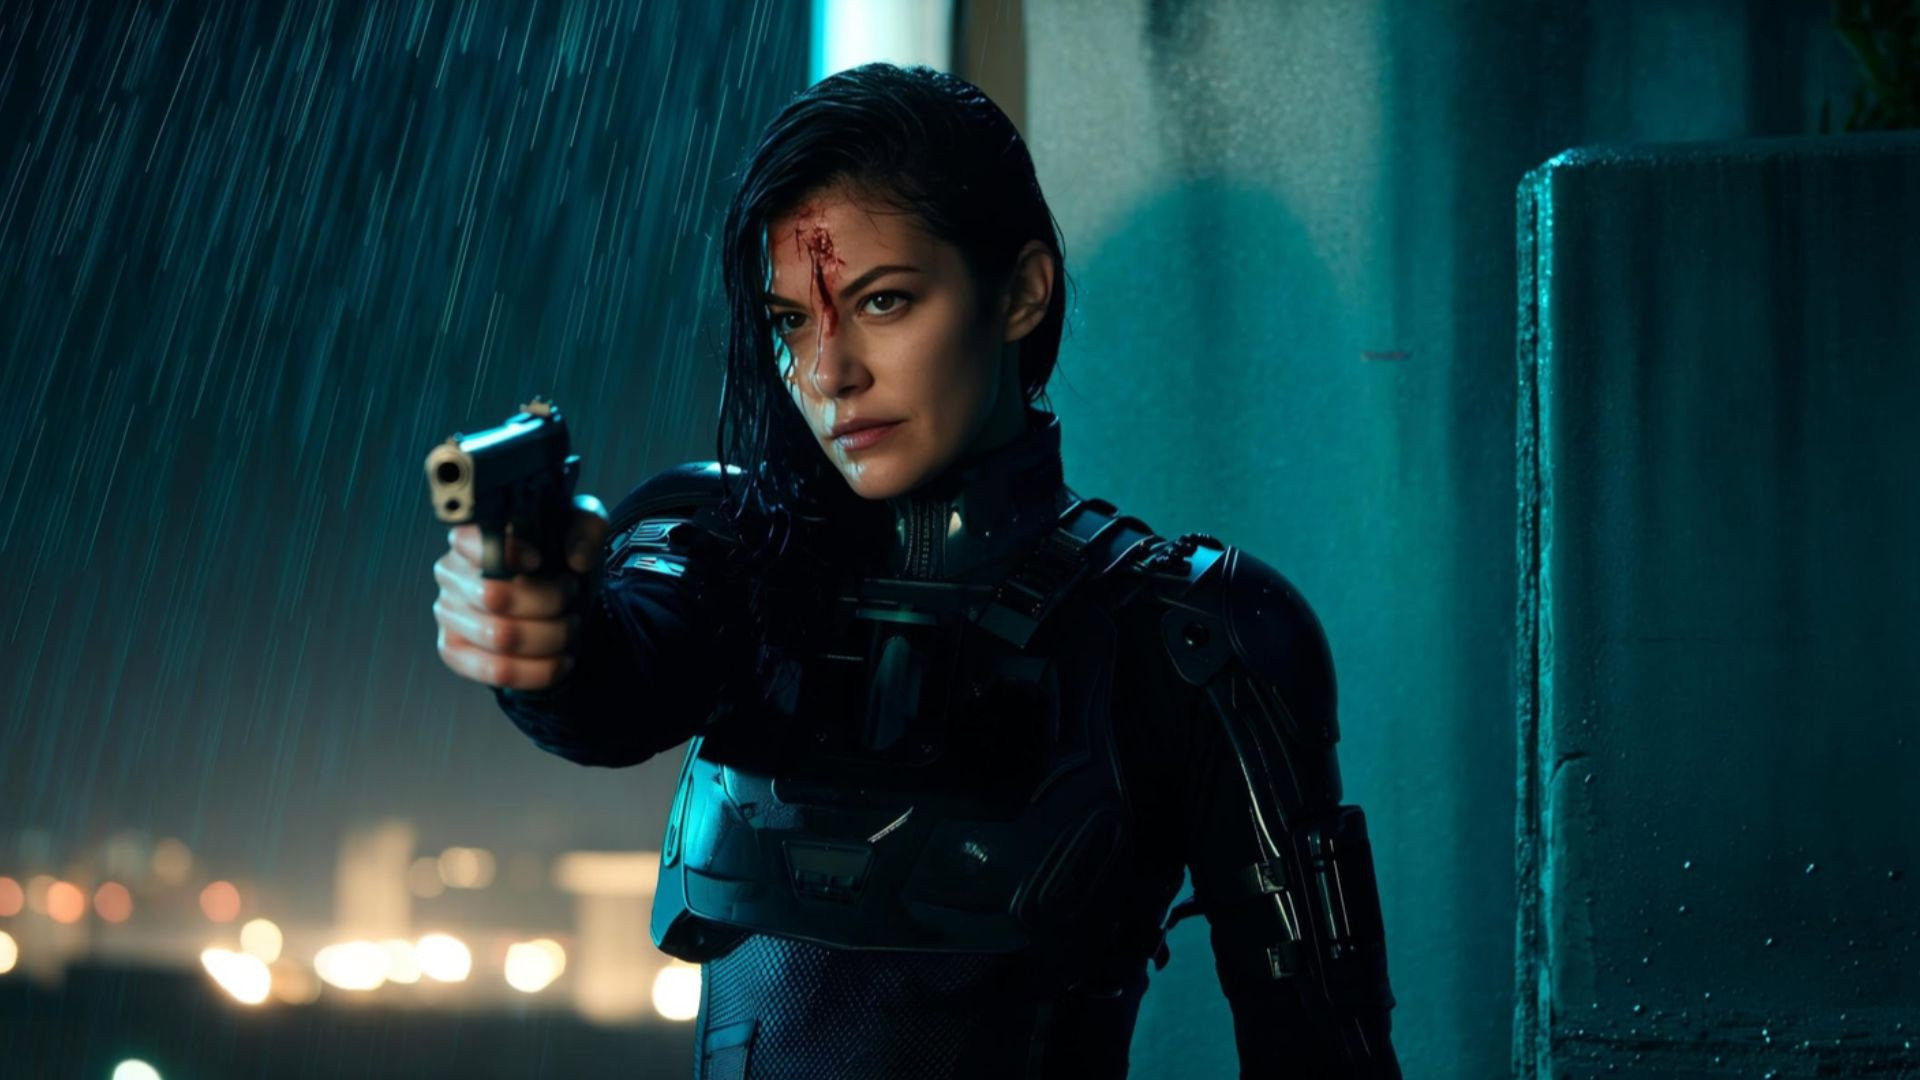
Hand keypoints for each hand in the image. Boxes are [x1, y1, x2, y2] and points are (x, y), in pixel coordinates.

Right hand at [433, 494, 609, 690]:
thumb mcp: (581, 529)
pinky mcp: (454, 651)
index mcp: (471, 536)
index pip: (471, 541)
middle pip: (495, 596)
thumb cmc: (558, 560)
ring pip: (501, 637)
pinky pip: (496, 671)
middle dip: (549, 602)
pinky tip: (560, 660)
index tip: (539, 560)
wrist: (557, 601)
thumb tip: (577, 559)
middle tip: (571, 598)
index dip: (508, 552)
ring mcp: (448, 614)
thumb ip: (586, 528)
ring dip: (551, 636)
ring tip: (570, 628)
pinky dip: (539, 670)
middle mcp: (450, 573)